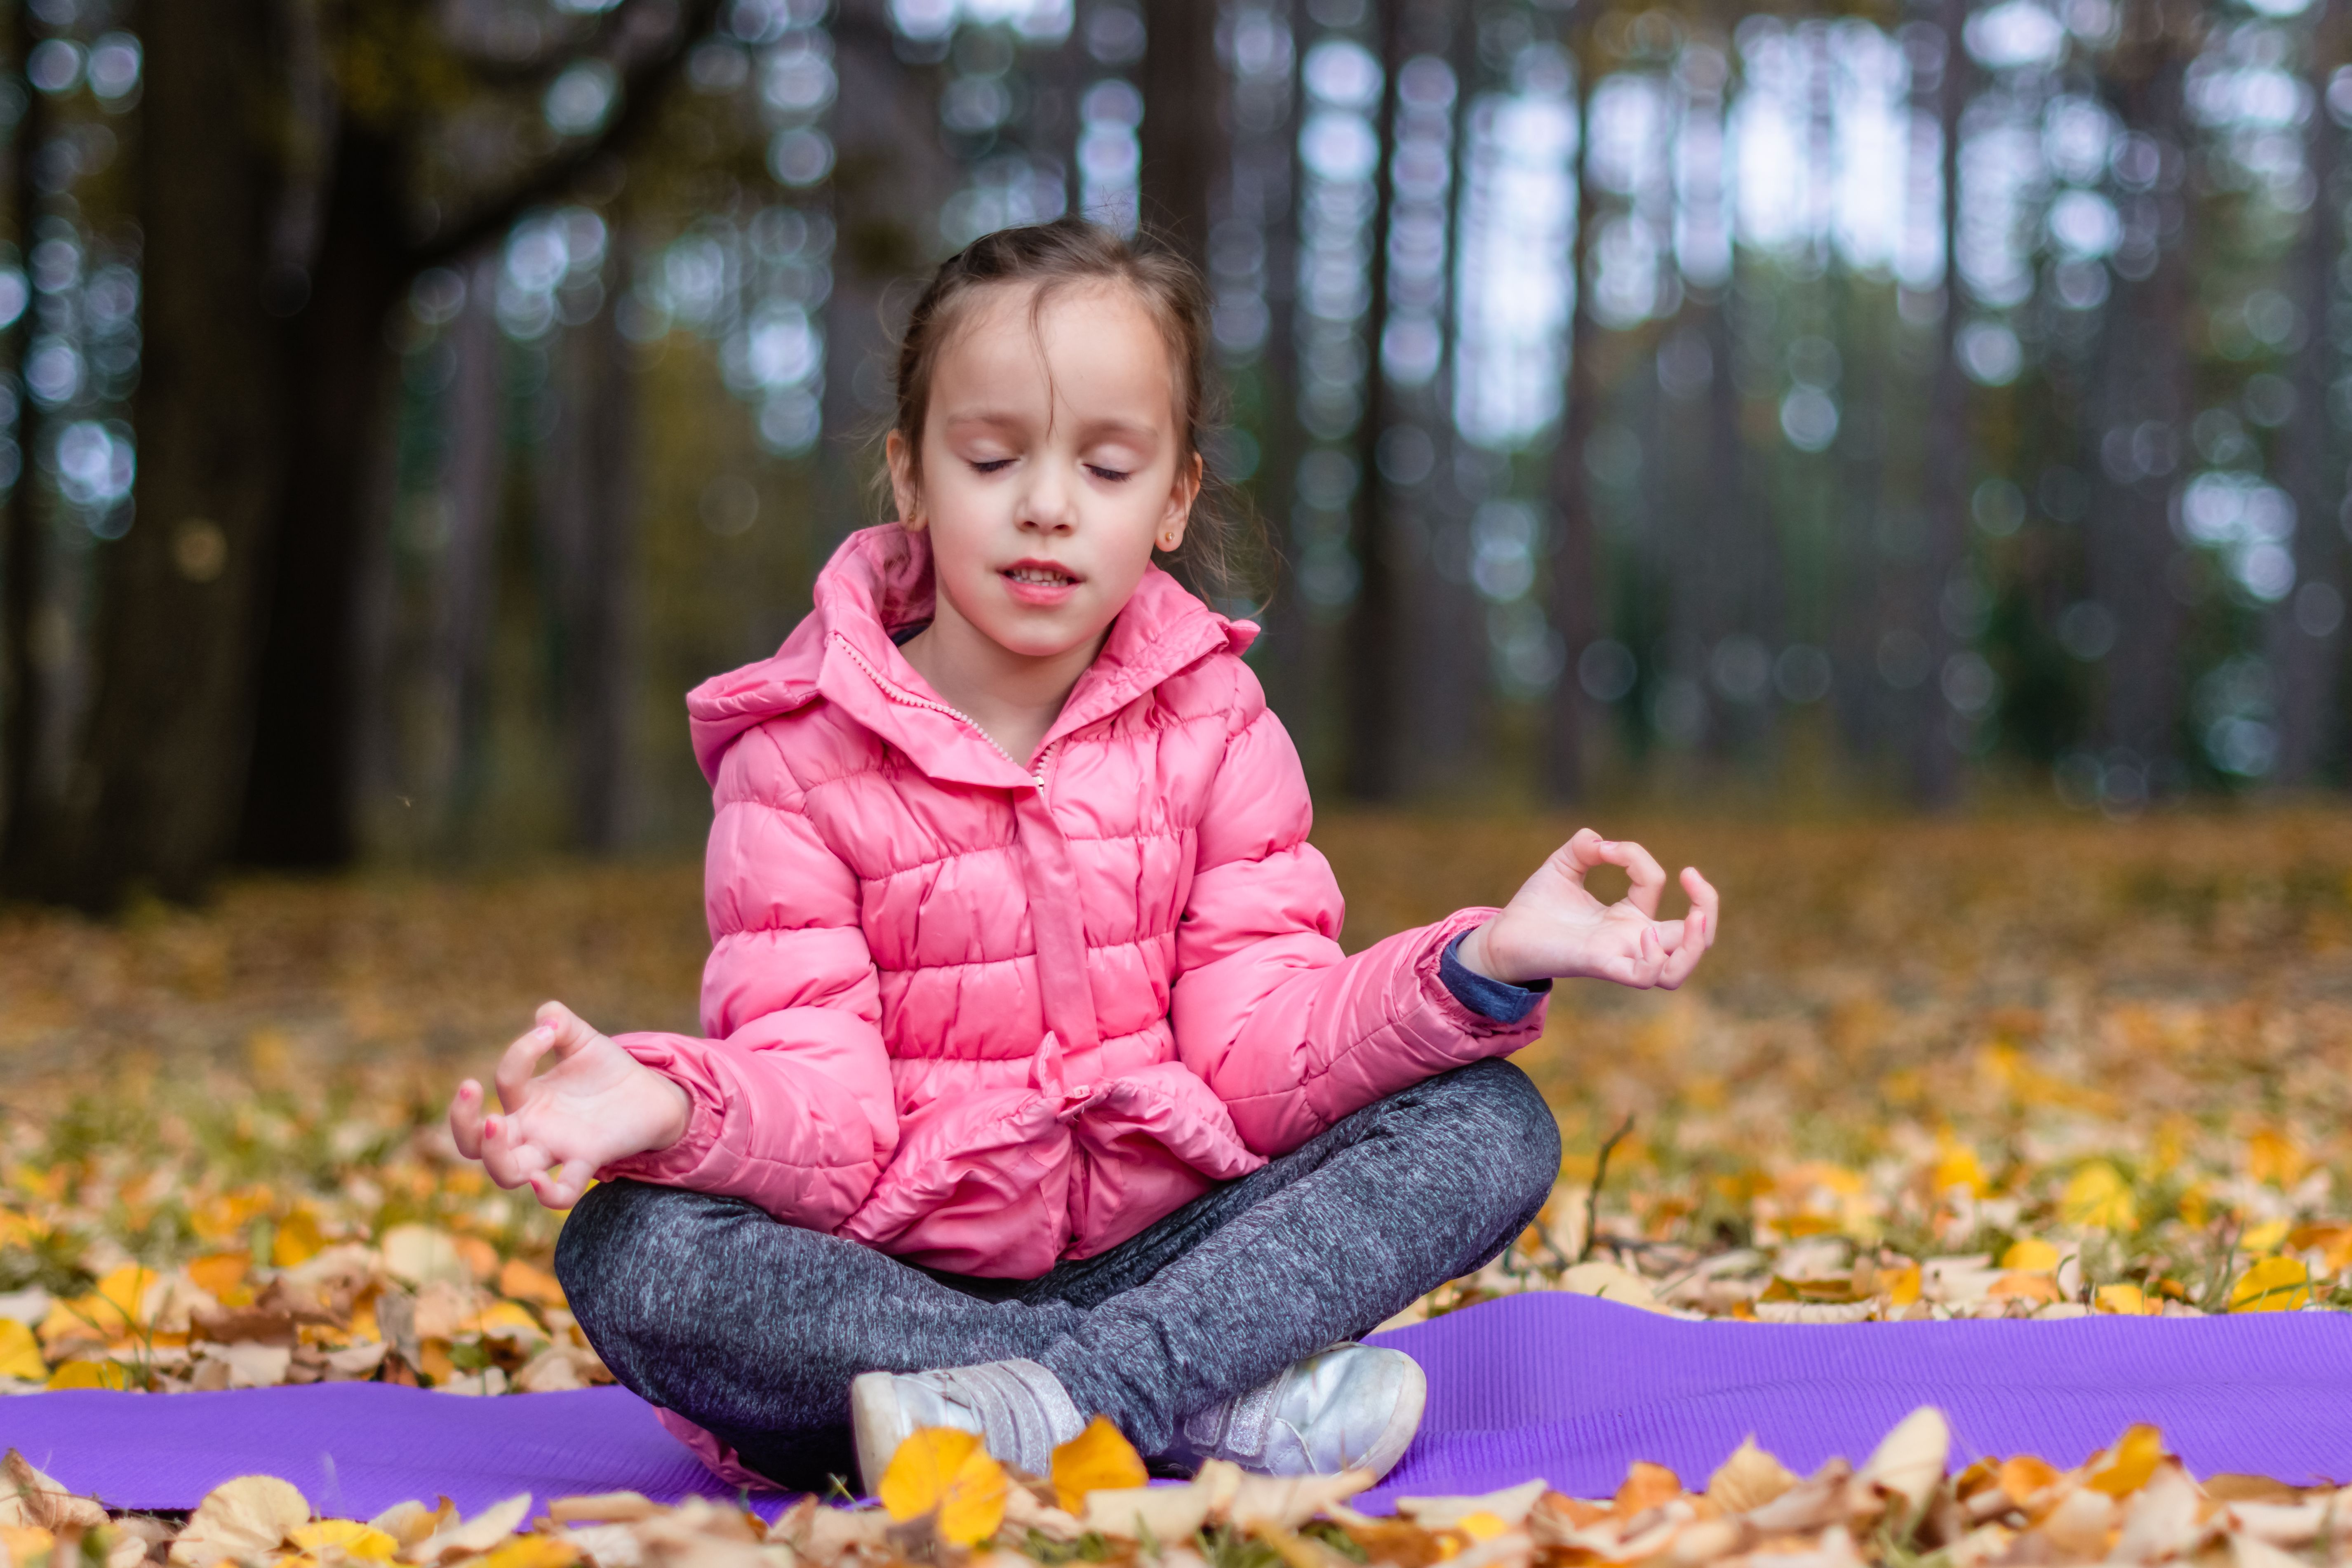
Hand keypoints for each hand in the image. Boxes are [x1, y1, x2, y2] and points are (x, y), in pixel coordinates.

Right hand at [448, 1001, 690, 1209]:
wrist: (651, 1095)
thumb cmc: (607, 1071)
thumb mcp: (582, 1041)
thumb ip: (560, 1023)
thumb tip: (544, 1016)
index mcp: (527, 1100)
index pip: (504, 1082)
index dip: (519, 1053)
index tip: (549, 1033)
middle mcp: (532, 1130)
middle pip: (472, 1143)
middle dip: (461, 1120)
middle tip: (470, 1086)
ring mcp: (556, 1149)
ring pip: (506, 1173)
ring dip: (493, 1155)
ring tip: (494, 1123)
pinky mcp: (587, 1161)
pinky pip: (562, 1193)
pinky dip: (548, 1193)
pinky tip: (541, 1181)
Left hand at [1456, 828, 1718, 990]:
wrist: (1501, 937)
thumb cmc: (1533, 909)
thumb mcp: (1562, 866)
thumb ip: (1584, 847)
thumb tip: (1598, 840)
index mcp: (1626, 917)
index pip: (1653, 885)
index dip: (1636, 858)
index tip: (1604, 848)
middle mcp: (1630, 940)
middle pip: (1694, 940)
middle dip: (1708, 908)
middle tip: (1694, 877)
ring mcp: (1619, 956)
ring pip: (1677, 970)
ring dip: (1695, 945)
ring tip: (1694, 918)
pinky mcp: (1600, 966)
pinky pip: (1644, 976)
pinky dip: (1655, 958)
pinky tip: (1644, 934)